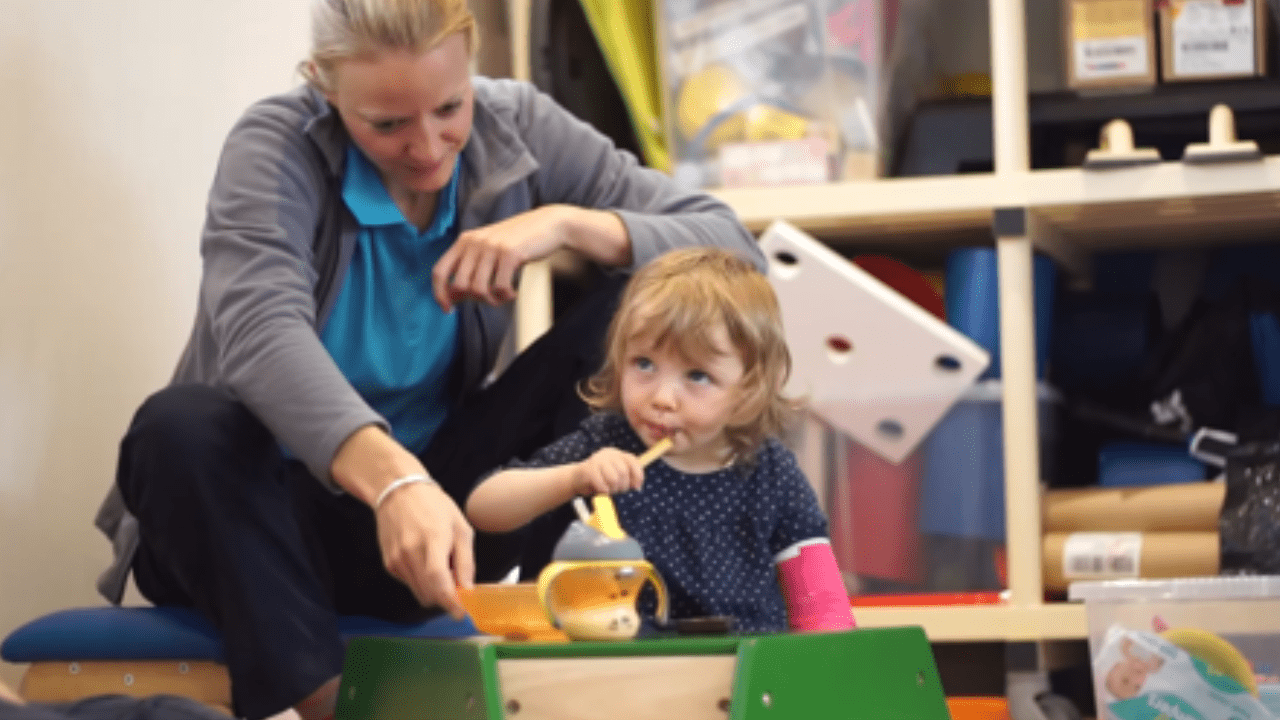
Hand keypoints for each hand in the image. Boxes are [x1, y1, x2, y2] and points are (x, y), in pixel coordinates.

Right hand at [330, 426, 475, 617]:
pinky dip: (421, 581)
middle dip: (446, 598)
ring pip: (419, 593)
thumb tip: (469, 590)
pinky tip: (425, 561)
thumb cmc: (434, 505)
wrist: (398, 491)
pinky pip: (410, 584)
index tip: (462, 613)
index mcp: (433, 542)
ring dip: (434, 591)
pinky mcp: (389, 564)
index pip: (440, 584)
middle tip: (458, 586)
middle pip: (429, 595)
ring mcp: (397, 561)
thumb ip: (465, 562)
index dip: (451, 604)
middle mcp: (411, 554)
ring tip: (442, 568)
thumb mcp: (461, 528)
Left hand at [432, 206, 569, 311]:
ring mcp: (491, 247)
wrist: (550, 224)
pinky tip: (513, 292)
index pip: (439, 271)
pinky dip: (505, 296)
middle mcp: (474, 242)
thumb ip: (470, 269)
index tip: (448, 309)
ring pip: (478, 289)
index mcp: (465, 241)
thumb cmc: (519, 241)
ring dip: (491, 300)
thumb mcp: (489, 250)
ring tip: (503, 296)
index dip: (439, 294)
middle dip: (474, 300)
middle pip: (458, 285)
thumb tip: (452, 296)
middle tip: (490, 299)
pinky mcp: (509, 253)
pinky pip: (499, 287)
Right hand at [572, 447, 645, 495]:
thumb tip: (638, 486)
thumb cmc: (600, 480)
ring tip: (609, 490)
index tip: (637, 487)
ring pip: (614, 479)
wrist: (576, 479)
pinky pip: (602, 484)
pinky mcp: (588, 469)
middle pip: (623, 472)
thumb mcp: (616, 476)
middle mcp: (608, 454)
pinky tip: (602, 491)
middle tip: (617, 490)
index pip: (632, 461)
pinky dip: (604, 491)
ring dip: (613, 489)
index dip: (638, 475)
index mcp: (616, 454)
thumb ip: (627, 478)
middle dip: (623, 486)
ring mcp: (597, 460)